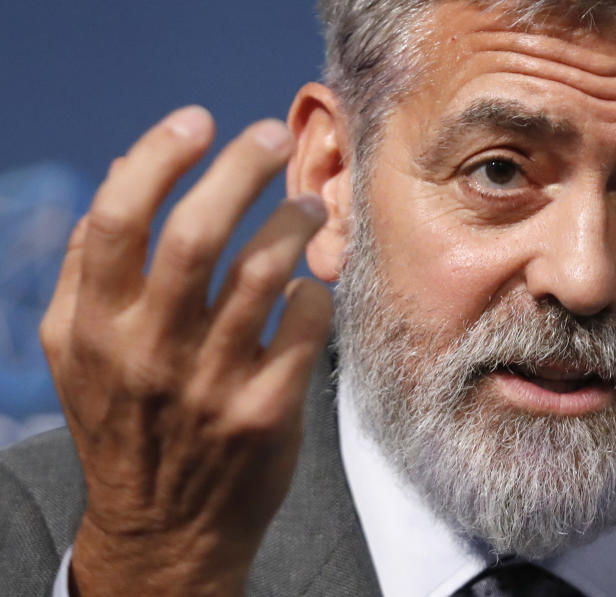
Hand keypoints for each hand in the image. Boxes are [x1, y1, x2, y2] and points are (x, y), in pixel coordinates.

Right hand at [39, 106, 331, 595]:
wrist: (165, 529)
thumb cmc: (127, 421)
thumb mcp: (81, 350)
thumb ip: (94, 263)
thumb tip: (125, 168)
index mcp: (94, 326)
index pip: (117, 218)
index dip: (157, 155)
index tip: (198, 121)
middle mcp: (147, 352)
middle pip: (197, 233)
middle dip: (241, 167)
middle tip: (271, 133)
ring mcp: (209, 384)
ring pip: (264, 272)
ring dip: (293, 221)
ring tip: (307, 204)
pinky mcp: (266, 412)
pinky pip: (306, 324)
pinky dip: (315, 290)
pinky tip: (311, 287)